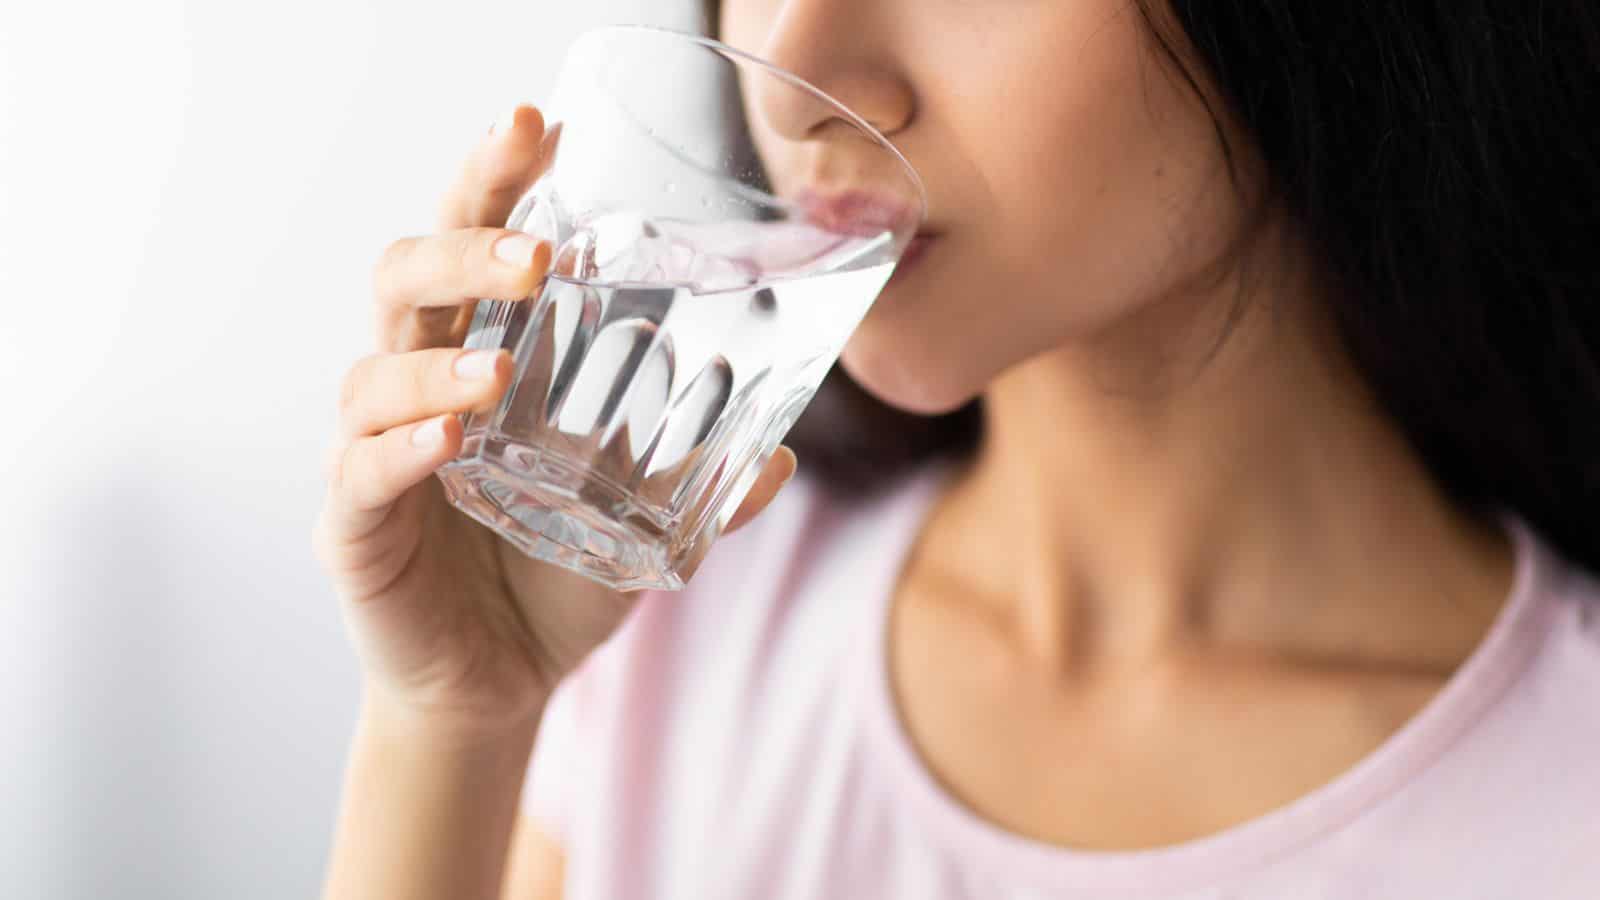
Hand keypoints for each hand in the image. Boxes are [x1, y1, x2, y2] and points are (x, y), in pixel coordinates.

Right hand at [313, 105, 796, 735]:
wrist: (496, 686)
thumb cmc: (554, 580)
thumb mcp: (640, 525)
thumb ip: (700, 487)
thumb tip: (784, 457)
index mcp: (483, 357)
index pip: (475, 246)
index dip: (496, 181)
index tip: (540, 126)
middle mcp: (420, 386)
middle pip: (407, 277)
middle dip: (463, 244)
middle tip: (535, 250)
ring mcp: (376, 453)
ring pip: (370, 370)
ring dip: (434, 358)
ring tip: (500, 370)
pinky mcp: (353, 527)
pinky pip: (359, 472)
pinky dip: (400, 448)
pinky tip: (450, 435)